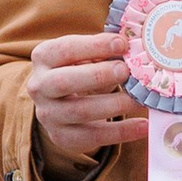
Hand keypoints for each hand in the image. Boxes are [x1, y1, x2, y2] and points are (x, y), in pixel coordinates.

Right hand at [26, 31, 147, 162]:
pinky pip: (93, 137)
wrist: (60, 103)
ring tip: (139, 100)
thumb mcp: (84, 55)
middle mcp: (39, 86)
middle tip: (126, 72)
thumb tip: (130, 48)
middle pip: (64, 82)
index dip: (94, 46)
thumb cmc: (79, 70)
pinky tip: (142, 126)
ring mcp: (48, 114)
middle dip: (98, 75)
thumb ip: (102, 50)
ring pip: (80, 111)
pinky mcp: (62, 136)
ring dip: (114, 105)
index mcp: (44, 57)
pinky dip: (121, 132)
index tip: (121, 43)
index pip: (65, 49)